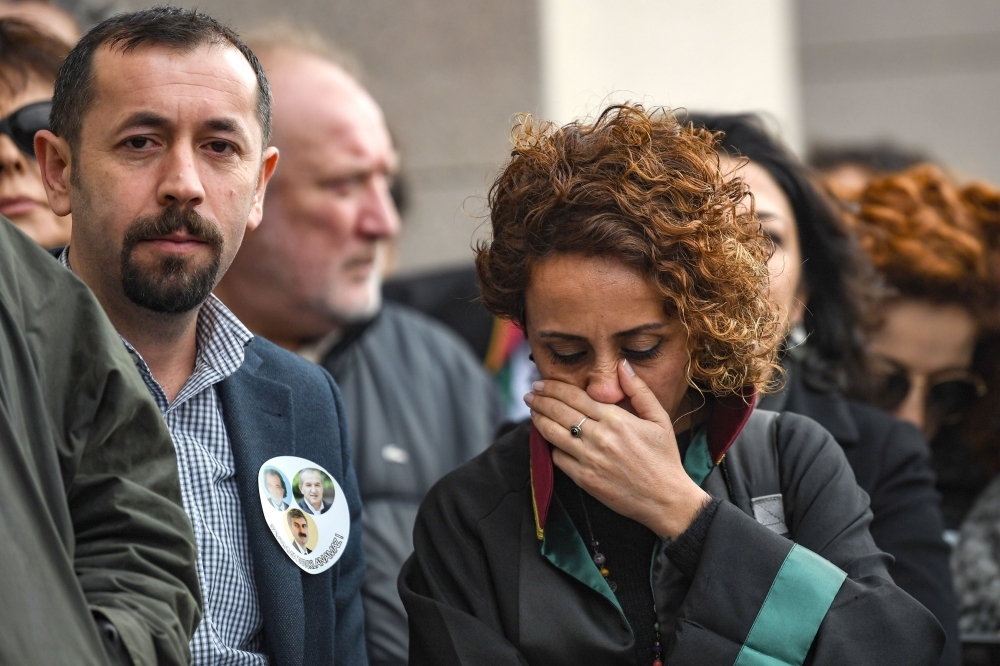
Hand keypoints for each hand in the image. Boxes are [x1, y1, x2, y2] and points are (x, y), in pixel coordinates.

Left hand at [525, 360, 709, 538]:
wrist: (666, 499)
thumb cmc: (663, 458)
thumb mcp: (659, 419)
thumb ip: (639, 390)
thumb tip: (622, 364)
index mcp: (616, 419)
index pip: (575, 396)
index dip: (554, 388)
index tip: (541, 383)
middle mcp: (599, 437)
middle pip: (559, 412)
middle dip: (540, 400)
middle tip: (530, 394)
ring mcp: (589, 459)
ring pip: (553, 434)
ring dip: (538, 420)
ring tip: (533, 412)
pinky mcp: (584, 479)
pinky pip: (558, 458)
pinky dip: (551, 447)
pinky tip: (550, 441)